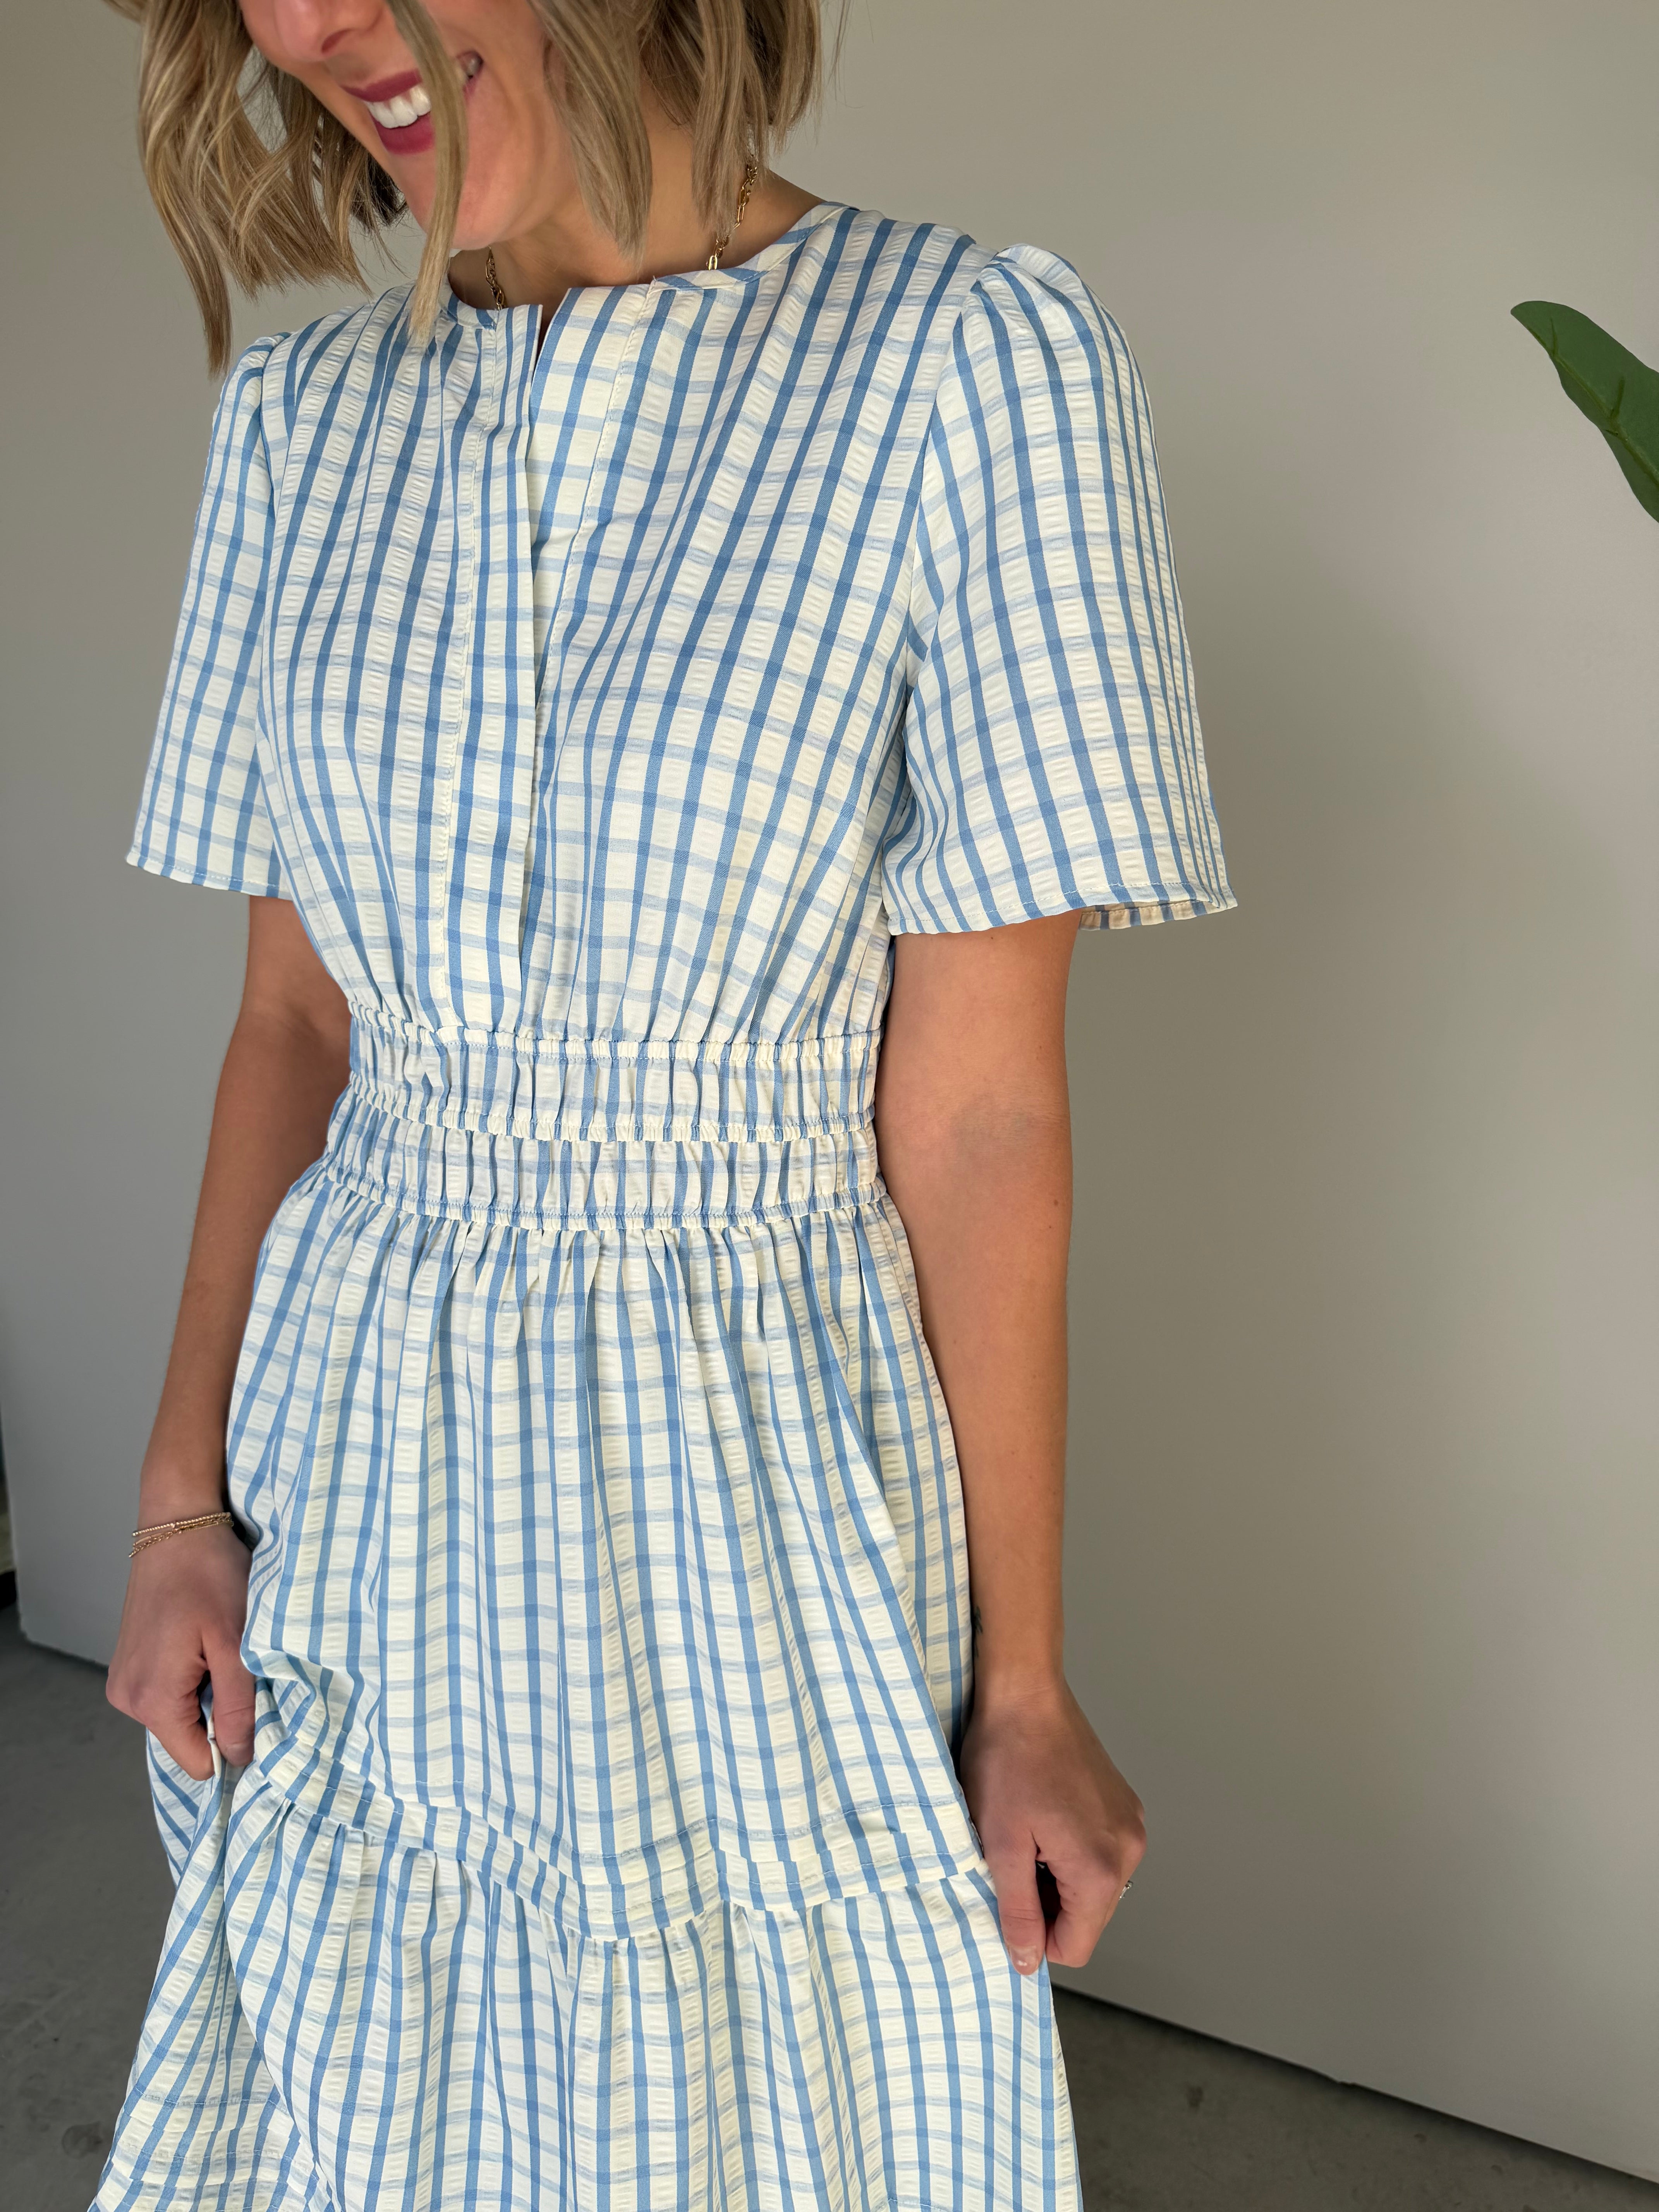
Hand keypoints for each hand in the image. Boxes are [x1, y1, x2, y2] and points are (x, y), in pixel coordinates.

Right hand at [106, 1523, 255, 1778]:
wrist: (177, 1525)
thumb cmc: (207, 1575)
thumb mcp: (236, 1643)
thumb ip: (237, 1707)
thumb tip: (238, 1757)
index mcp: (152, 1699)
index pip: (196, 1761)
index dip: (233, 1745)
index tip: (256, 1711)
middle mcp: (128, 1697)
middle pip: (188, 1737)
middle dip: (222, 1712)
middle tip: (241, 1666)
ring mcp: (125, 1680)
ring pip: (181, 1713)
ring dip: (209, 1690)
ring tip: (222, 1648)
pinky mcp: (130, 1663)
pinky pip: (169, 1691)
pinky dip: (194, 1676)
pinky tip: (205, 1642)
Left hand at [958, 1676, 1145, 1975]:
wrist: (1025, 1694)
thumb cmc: (1007, 1761)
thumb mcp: (999, 1846)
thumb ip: (1018, 1913)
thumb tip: (1028, 1963)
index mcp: (1100, 1869)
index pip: (1075, 1947)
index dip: (1035, 1937)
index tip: (1008, 1898)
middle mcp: (1129, 1850)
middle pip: (1088, 1918)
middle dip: (1047, 1903)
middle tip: (1013, 1858)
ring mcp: (1131, 1824)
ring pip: (1093, 1885)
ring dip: (1058, 1875)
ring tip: (1027, 1832)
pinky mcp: (1124, 1804)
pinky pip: (1100, 1852)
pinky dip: (1071, 1848)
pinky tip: (1044, 1815)